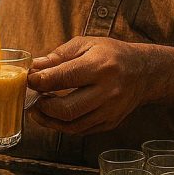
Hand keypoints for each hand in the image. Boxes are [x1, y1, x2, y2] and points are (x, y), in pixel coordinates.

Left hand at [27, 37, 150, 135]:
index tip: (30, 79)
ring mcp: (110, 110)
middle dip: (44, 106)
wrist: (143, 72)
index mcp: (101, 66)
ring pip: (73, 125)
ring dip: (50, 120)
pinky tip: (54, 115)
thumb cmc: (112, 54)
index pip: (65, 77)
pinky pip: (81, 130)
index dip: (41, 80)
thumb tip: (35, 67)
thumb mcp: (87, 44)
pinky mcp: (110, 122)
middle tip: (34, 98)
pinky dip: (63, 125)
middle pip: (67, 108)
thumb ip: (60, 55)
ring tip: (39, 109)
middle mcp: (108, 91)